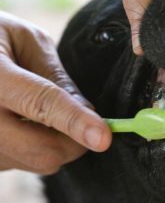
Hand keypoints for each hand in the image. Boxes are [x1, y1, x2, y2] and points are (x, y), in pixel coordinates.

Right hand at [0, 12, 110, 173]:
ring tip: (41, 111)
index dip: (75, 122)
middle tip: (89, 123)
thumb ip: (56, 76)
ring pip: (36, 161)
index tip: (104, 138)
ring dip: (57, 143)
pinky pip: (22, 163)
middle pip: (41, 150)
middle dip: (76, 141)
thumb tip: (89, 111)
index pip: (40, 103)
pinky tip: (25, 123)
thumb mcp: (26, 40)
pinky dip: (37, 148)